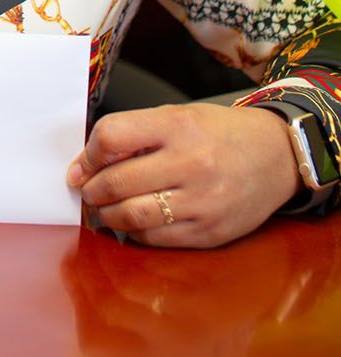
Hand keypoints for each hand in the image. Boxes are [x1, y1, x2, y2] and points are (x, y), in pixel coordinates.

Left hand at [67, 102, 300, 247]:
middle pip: (117, 182)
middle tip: (85, 192)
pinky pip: (156, 239)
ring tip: (102, 210)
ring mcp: (201, 201)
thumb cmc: (220, 133)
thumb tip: (89, 163)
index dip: (87, 155)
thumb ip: (138, 135)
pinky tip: (132, 223)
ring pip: (132, 216)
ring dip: (107, 215)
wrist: (277, 156)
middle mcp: (189, 163)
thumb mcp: (179, 117)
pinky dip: (134, 233)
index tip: (80, 166)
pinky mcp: (209, 232)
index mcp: (176, 125)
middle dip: (91, 190)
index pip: (112, 137)